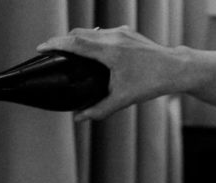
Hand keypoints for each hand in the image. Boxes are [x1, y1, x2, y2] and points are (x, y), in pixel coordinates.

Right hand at [36, 26, 181, 121]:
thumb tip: (79, 118)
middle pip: (79, 34)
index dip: (54, 44)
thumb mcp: (123, 99)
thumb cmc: (151, 83)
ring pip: (92, 32)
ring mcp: (122, 33)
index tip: (40, 48)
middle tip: (52, 51)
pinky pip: (105, 33)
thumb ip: (99, 109)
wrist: (176, 69)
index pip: (73, 43)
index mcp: (109, 51)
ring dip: (78, 38)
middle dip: (63, 41)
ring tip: (69, 50)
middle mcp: (113, 37)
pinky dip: (94, 39)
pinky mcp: (129, 33)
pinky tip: (94, 49)